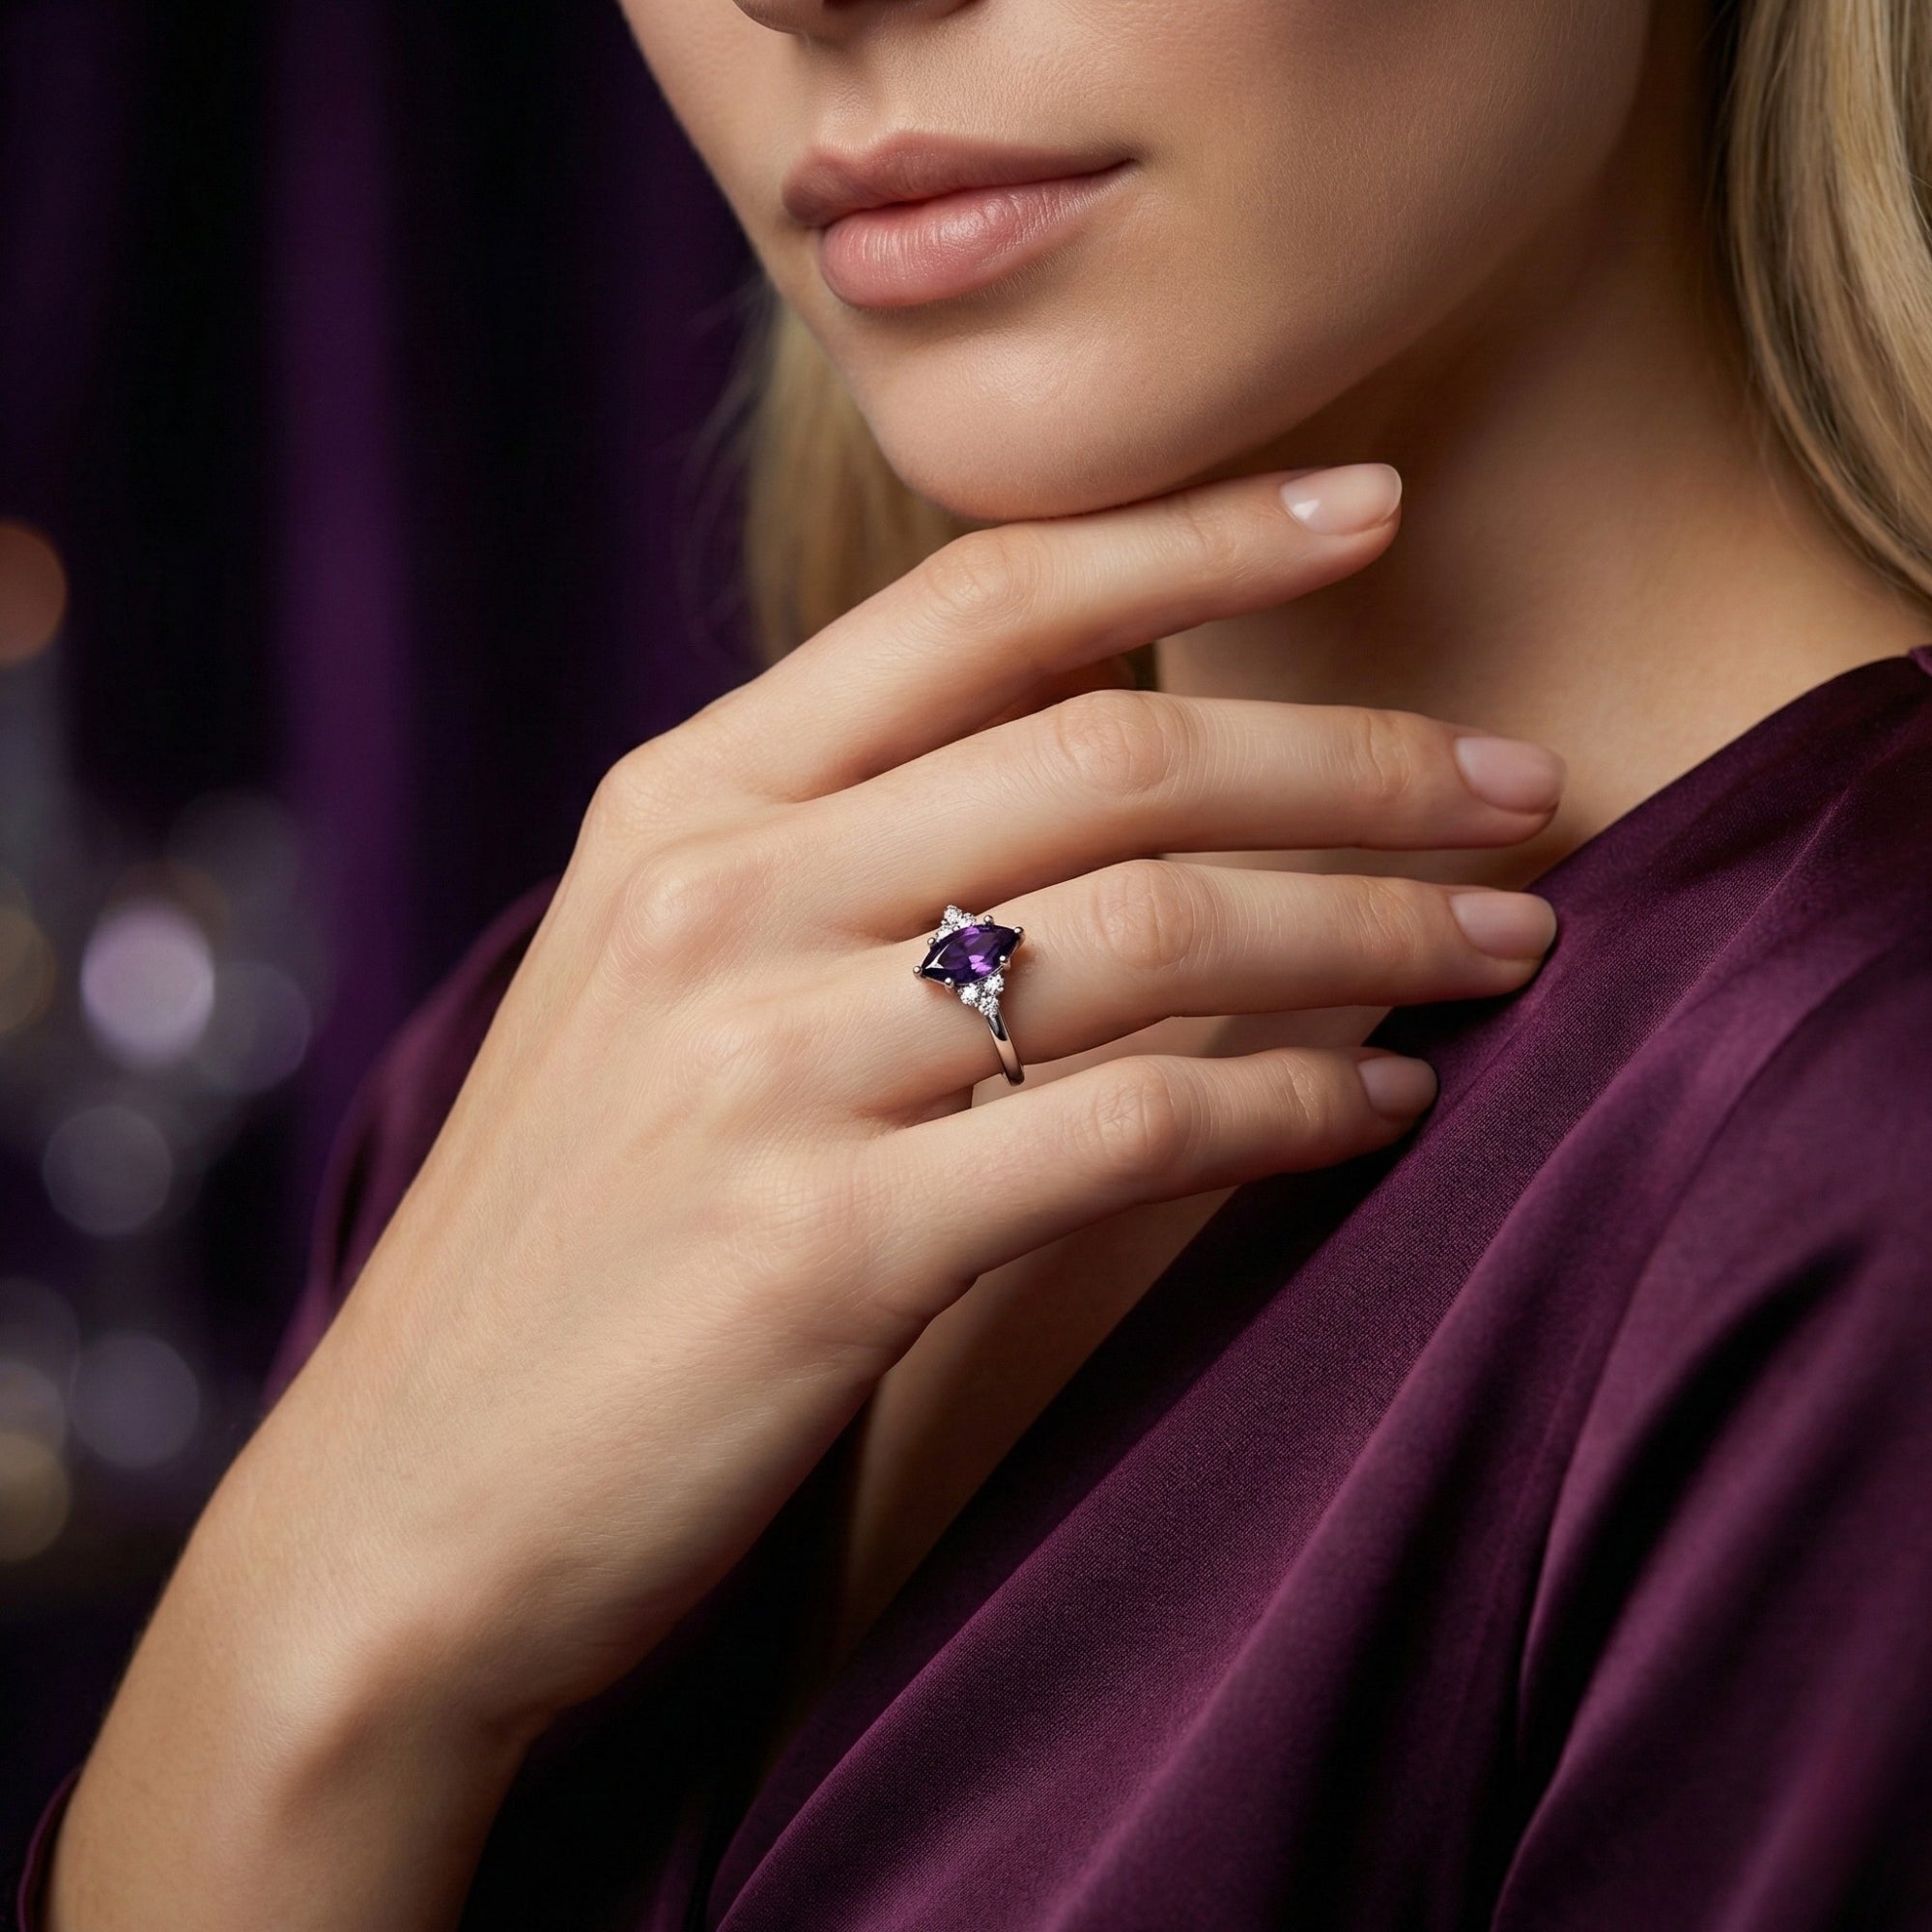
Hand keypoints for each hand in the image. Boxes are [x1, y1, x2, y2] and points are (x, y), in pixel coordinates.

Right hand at [47, 463, 1561, 1927]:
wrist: (416, 1501)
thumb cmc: (578, 1232)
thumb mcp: (666, 982)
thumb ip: (845, 851)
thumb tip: (1116, 761)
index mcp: (679, 801)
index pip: (980, 597)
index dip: (1201, 530)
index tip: (1375, 499)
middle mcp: (717, 899)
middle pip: (1112, 753)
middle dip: (1360, 754)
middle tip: (1526, 782)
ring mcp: (763, 1072)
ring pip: (1152, 932)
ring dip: (1370, 928)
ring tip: (1508, 941)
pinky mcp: (824, 1256)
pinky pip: (1131, 1133)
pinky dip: (1294, 1107)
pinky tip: (1385, 1106)